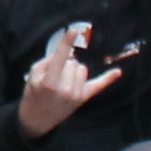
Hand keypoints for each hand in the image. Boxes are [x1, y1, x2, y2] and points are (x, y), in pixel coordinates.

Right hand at [16, 21, 102, 136]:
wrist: (37, 119)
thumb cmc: (33, 95)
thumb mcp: (32, 76)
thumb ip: (47, 62)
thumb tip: (67, 53)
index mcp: (50, 82)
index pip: (60, 58)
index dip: (66, 43)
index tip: (74, 30)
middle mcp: (65, 89)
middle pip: (73, 63)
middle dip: (65, 64)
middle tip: (55, 75)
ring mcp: (76, 95)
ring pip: (82, 69)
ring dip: (74, 70)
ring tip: (64, 80)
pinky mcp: (84, 98)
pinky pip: (99, 85)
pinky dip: (108, 78)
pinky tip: (117, 72)